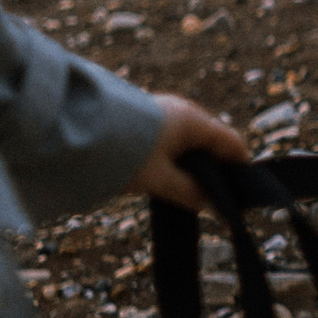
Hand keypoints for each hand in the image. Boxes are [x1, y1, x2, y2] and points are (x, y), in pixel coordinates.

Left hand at [127, 94, 250, 210]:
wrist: (75, 127)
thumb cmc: (123, 152)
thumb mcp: (159, 179)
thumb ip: (188, 193)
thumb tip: (210, 206)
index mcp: (193, 121)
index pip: (232, 143)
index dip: (241, 169)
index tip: (242, 195)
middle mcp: (183, 112)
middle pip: (213, 142)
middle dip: (217, 169)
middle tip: (215, 198)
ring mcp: (164, 112)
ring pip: (191, 141)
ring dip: (195, 165)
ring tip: (189, 191)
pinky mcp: (147, 118)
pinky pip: (173, 138)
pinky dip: (178, 157)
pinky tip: (168, 175)